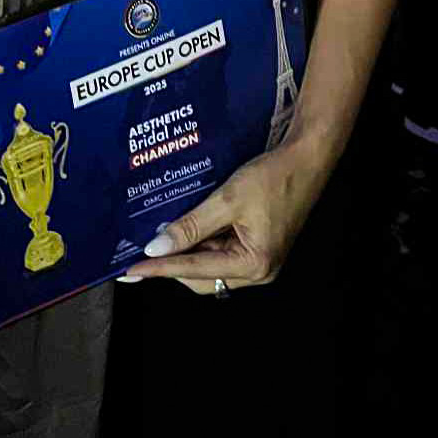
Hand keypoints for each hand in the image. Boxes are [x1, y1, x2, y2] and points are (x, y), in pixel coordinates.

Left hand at [125, 133, 333, 294]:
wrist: (306, 160)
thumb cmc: (273, 178)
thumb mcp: (227, 200)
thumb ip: (190, 226)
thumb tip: (156, 247)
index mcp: (254, 265)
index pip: (194, 270)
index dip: (159, 268)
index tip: (131, 271)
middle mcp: (258, 272)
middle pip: (201, 276)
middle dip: (173, 261)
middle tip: (142, 247)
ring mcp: (258, 262)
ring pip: (209, 265)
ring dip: (187, 249)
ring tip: (161, 232)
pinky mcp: (256, 247)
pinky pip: (220, 252)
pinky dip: (201, 240)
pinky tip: (186, 224)